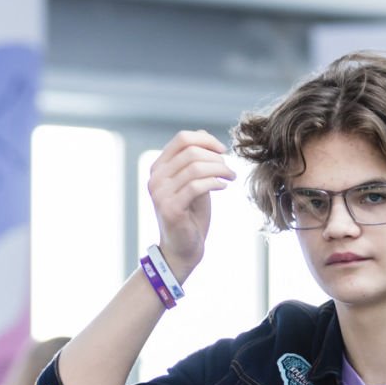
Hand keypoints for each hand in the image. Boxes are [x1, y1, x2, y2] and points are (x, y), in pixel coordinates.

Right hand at [147, 131, 234, 280]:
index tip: (223, 151)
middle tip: (229, 170)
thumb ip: (194, 161)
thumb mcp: (193, 181)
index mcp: (159, 168)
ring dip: (219, 170)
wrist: (183, 248)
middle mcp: (155, 178)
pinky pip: (196, 186)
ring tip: (230, 177)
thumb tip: (205, 136)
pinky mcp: (170, 208)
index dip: (206, 140)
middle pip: (191, 152)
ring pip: (195, 168)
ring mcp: (160, 193)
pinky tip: (223, 186)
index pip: (182, 139)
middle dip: (216, 158)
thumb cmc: (190, 214)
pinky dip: (214, 183)